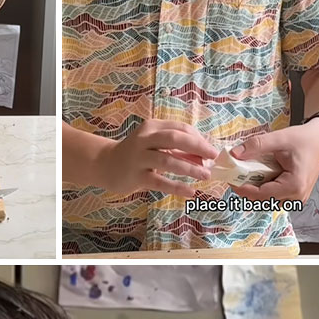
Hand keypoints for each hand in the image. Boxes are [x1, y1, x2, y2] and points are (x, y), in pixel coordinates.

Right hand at [95, 118, 219, 196]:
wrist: (105, 164)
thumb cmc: (136, 153)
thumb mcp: (153, 143)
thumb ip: (175, 147)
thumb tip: (203, 156)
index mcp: (152, 127)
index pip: (180, 129)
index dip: (199, 139)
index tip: (212, 150)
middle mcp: (144, 139)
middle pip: (175, 139)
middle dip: (198, 148)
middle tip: (213, 158)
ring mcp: (139, 158)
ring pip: (168, 161)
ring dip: (190, 168)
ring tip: (205, 175)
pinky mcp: (136, 176)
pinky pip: (160, 182)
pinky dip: (177, 187)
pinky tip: (190, 192)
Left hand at [230, 120, 318, 204]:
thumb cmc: (305, 139)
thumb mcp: (279, 138)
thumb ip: (256, 145)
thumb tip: (234, 154)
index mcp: (294, 186)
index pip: (261, 195)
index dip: (242, 189)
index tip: (229, 179)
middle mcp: (297, 197)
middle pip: (263, 200)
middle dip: (247, 189)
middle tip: (235, 175)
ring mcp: (297, 199)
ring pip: (268, 200)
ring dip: (255, 189)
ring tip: (246, 174)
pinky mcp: (295, 196)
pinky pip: (274, 196)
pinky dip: (264, 188)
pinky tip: (259, 175)